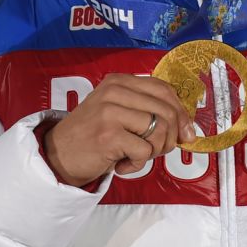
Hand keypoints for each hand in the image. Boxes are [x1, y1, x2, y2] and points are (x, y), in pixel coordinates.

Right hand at [40, 74, 197, 186]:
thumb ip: (147, 111)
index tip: (186, 133)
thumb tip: (188, 130)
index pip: (164, 90)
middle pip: (166, 112)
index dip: (181, 113)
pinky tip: (121, 165)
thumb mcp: (117, 112)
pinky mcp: (109, 135)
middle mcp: (114, 91)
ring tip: (136, 156)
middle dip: (170, 138)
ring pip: (160, 131)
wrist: (58, 154)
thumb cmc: (93, 136)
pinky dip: (138, 165)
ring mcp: (110, 112)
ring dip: (154, 152)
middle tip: (155, 151)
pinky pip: (144, 151)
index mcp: (118, 81)